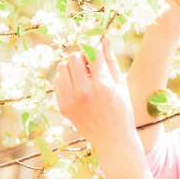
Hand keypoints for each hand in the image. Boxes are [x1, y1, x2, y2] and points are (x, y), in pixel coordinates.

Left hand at [53, 35, 138, 152]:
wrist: (112, 139)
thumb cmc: (122, 110)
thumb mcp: (121, 84)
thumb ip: (110, 60)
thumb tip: (104, 39)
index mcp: (102, 85)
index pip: (93, 53)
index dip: (95, 43)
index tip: (97, 39)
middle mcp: (84, 92)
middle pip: (74, 57)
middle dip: (82, 54)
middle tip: (91, 60)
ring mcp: (71, 100)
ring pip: (63, 68)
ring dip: (73, 65)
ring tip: (84, 73)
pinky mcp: (63, 106)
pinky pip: (58, 82)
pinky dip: (67, 78)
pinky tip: (78, 84)